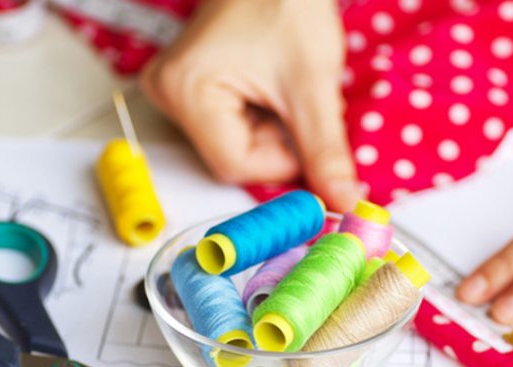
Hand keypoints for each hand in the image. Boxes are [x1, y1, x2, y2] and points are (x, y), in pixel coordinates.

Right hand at [140, 0, 361, 211]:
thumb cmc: (286, 1)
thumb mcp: (313, 82)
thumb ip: (327, 149)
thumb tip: (343, 200)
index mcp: (186, 89)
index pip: (236, 165)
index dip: (283, 160)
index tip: (310, 137)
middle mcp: (169, 94)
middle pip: (234, 158)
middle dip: (278, 142)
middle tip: (297, 102)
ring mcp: (177, 91)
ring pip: (235, 146)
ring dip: (272, 131)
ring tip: (282, 86)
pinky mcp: (191, 89)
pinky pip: (231, 128)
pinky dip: (261, 119)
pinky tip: (269, 87)